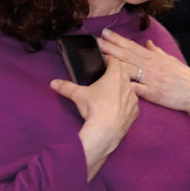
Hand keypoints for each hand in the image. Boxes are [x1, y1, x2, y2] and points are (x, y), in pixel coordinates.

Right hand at [50, 57, 138, 179]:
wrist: (106, 130)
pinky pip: (132, 104)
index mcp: (115, 76)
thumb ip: (66, 87)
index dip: (109, 59)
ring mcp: (133, 98)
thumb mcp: (78, 95)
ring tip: (112, 92)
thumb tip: (54, 83)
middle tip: (107, 75)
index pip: (115, 61)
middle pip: (124, 73)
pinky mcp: (135, 111)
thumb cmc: (94, 109)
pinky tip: (118, 107)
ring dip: (123, 88)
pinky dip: (126, 103)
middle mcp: (128, 84)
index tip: (105, 60)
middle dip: (117, 73)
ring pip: (130, 88)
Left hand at [98, 29, 189, 118]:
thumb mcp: (171, 61)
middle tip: (95, 40)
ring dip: (113, 62)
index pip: (132, 46)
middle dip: (110, 47)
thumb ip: (157, 52)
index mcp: (155, 58)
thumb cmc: (184, 78)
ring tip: (98, 56)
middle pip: (127, 55)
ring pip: (128, 69)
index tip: (105, 33)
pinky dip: (123, 84)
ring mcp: (151, 79)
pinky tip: (111, 81)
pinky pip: (135, 88)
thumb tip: (148, 43)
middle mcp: (151, 66)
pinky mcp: (152, 93)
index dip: (118, 39)